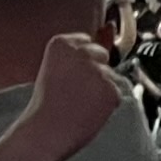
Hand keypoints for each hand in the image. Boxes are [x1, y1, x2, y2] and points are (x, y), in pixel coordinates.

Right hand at [7, 34, 123, 160]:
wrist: (44, 133)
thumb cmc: (47, 105)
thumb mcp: (57, 67)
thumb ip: (83, 48)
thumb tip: (110, 27)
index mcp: (61, 42)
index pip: (85, 42)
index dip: (79, 64)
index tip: (67, 79)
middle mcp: (81, 51)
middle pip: (101, 55)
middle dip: (94, 72)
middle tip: (73, 93)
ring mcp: (97, 70)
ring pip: (110, 77)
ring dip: (101, 91)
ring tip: (78, 106)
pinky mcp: (110, 90)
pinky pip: (116, 96)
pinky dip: (107, 107)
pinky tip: (88, 113)